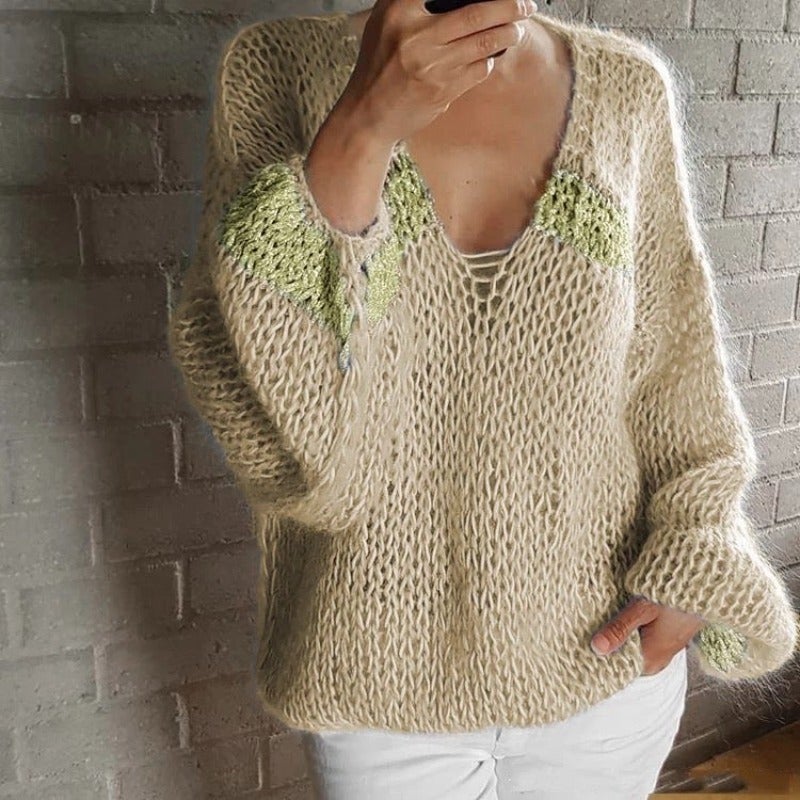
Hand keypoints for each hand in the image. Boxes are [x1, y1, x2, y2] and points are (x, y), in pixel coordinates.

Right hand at [338, 0, 537, 143]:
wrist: (368, 113)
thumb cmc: (379, 62)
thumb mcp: (386, 20)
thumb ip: (415, 3)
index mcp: (399, 9)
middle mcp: (416, 36)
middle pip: (477, 14)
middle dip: (510, 7)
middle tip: (526, 5)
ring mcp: (432, 66)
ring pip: (485, 44)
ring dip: (508, 34)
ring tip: (516, 29)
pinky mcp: (442, 91)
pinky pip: (479, 70)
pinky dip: (489, 60)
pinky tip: (490, 56)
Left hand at [591, 595, 704, 675]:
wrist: (701, 588)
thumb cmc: (673, 597)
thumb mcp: (643, 609)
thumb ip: (620, 628)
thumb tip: (596, 648)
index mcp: (648, 661)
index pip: (614, 669)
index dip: (595, 658)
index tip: (578, 646)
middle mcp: (654, 662)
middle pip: (620, 659)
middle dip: (602, 646)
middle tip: (581, 631)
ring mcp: (658, 653)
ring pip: (627, 650)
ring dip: (614, 638)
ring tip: (594, 624)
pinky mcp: (660, 642)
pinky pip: (636, 644)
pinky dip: (625, 634)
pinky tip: (614, 621)